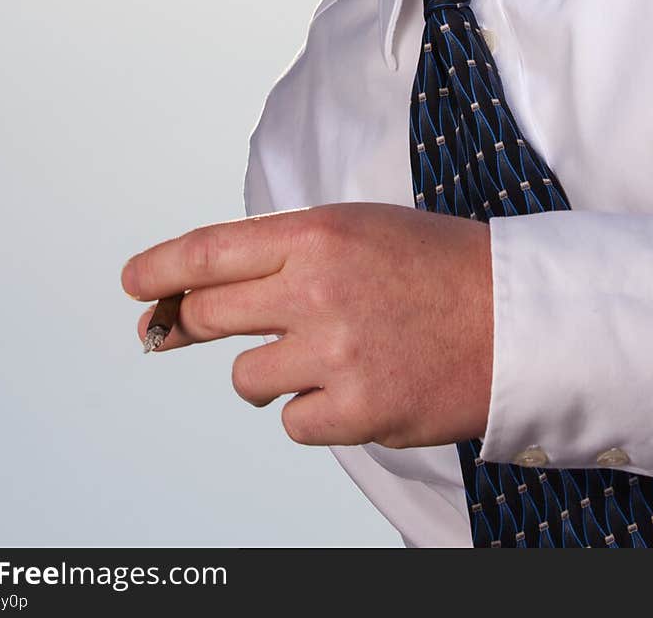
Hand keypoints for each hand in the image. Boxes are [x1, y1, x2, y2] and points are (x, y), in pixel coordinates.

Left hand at [121, 202, 492, 448]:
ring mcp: (335, 353)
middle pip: (210, 314)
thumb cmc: (438, 266)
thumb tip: (205, 292)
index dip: (159, 270)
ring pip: (246, 377)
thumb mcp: (359, 230)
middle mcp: (316, 290)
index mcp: (316, 234)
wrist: (519, 316)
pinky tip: (355, 385)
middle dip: (197, 324)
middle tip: (208, 330)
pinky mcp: (357, 410)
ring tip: (327, 354)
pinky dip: (314, 411)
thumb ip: (285, 255)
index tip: (133, 284)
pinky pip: (293, 422)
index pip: (208, 251)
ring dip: (271, 371)